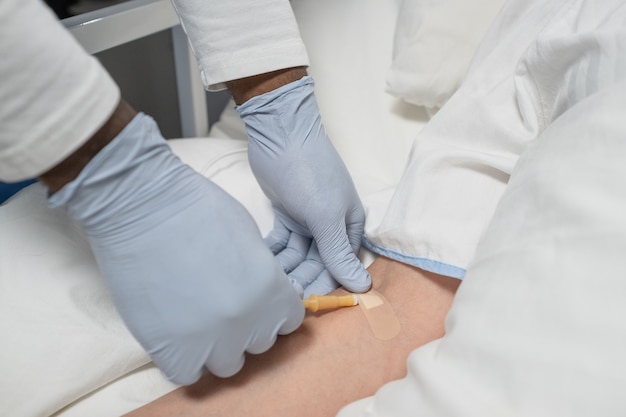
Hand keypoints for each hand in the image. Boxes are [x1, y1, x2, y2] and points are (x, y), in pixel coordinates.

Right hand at [48, 113, 303, 384]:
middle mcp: (247, 322)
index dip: (273, 310)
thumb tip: (263, 296)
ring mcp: (209, 340)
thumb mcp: (251, 237)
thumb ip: (264, 275)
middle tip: (223, 304)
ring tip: (198, 320)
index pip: (289, 321)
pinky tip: (177, 334)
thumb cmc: (197, 208)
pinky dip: (185, 359)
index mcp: (272, 291)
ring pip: (228, 364)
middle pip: (260, 343)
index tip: (257, 301)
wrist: (142, 206)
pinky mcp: (170, 350)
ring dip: (218, 347)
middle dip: (247, 326)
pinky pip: (188, 374)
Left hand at [236, 75, 370, 295]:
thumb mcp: (325, 215)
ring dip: (286, 269)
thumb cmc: (309, 172)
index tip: (305, 303)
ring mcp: (307, 220)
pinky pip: (282, 243)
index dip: (325, 284)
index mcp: (349, 225)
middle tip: (282, 294)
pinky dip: (273, 253)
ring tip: (269, 280)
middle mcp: (331, 225)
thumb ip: (338, 252)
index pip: (340, 265)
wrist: (280, 132)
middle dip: (302, 278)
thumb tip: (363, 288)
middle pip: (318, 262)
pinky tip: (261, 262)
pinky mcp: (287, 215)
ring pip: (298, 255)